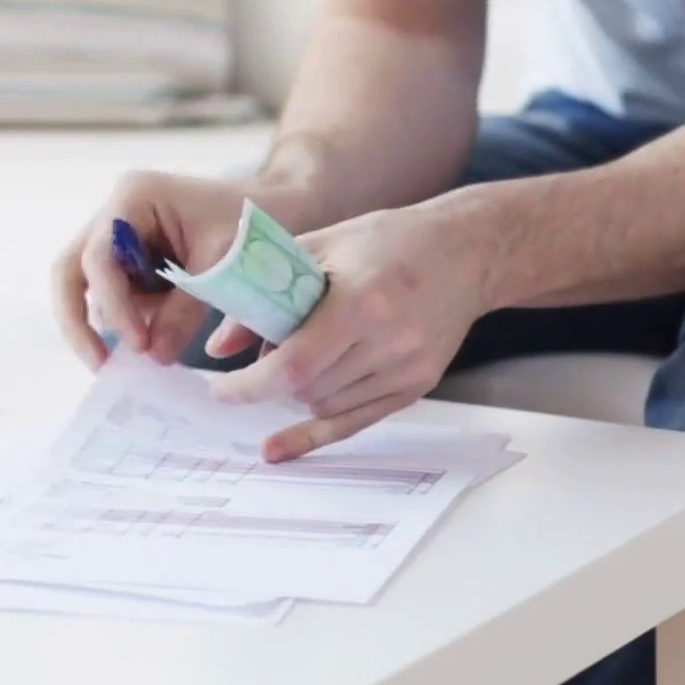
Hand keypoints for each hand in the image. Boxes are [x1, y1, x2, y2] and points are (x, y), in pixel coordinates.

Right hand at [53, 172, 308, 368]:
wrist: (280, 208)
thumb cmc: (254, 225)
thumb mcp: (222, 268)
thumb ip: (184, 311)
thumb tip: (153, 358)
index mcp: (134, 197)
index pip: (100, 257)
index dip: (113, 304)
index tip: (138, 345)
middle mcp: (115, 212)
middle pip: (70, 270)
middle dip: (78, 321)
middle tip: (98, 365)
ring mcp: (118, 234)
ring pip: (88, 288)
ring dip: (114, 320)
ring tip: (152, 345)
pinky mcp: (130, 257)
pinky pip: (115, 294)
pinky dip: (131, 318)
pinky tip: (157, 335)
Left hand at [208, 203, 487, 461]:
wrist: (466, 253)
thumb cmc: (389, 241)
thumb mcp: (321, 247)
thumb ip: (265, 292)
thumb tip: (218, 347)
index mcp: (361, 301)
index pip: (295, 365)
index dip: (251, 386)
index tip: (221, 390)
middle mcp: (389, 342)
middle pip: (308, 388)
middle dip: (273, 377)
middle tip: (268, 347)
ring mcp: (407, 369)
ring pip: (327, 406)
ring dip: (298, 391)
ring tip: (302, 354)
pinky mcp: (417, 386)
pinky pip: (356, 422)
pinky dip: (316, 427)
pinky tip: (281, 444)